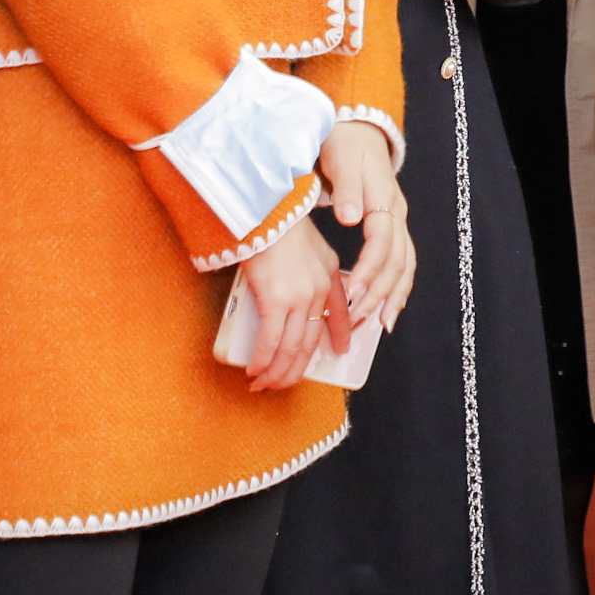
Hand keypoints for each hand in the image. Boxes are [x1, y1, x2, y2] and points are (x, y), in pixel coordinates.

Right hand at [234, 220, 349, 390]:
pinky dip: (262, 360)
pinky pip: (271, 342)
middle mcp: (320, 290)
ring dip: (277, 372)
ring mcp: (300, 297)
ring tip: (264, 383)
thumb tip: (289, 289)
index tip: (340, 352)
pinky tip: (254, 370)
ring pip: (291, 349)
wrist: (265, 210)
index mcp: (329, 274)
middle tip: (281, 382)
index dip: (340, 335)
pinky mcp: (276, 300)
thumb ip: (307, 267)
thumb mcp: (306, 244)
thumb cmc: (278, 223)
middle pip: (310, 341)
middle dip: (295, 369)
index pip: (341, 313)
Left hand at [318, 121, 416, 329]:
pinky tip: (389, 309)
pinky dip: (398, 288)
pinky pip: (403, 262)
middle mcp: (396, 212)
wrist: (358, 130)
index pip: (382, 240)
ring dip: (393, 296)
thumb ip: (345, 186)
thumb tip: (350, 217)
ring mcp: (398, 220)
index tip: (351, 291)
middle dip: (379, 292)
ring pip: (405, 264)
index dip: (368, 268)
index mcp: (383, 197)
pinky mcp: (392, 227)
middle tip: (358, 318)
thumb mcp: (340, 157)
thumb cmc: (345, 143)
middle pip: (397, 259)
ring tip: (380, 325)